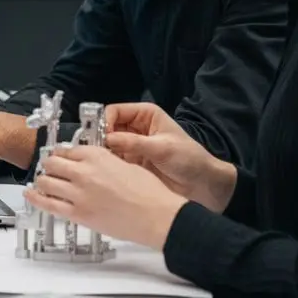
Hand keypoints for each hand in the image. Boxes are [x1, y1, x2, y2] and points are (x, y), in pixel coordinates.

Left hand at [24, 146, 187, 249]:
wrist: (158, 217)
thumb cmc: (149, 193)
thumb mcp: (126, 164)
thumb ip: (104, 162)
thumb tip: (92, 164)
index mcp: (97, 155)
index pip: (67, 149)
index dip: (62, 154)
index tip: (60, 157)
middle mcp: (83, 171)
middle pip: (51, 162)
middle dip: (49, 165)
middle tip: (50, 169)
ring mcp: (78, 193)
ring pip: (45, 181)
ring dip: (42, 180)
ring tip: (42, 182)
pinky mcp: (78, 214)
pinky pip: (48, 204)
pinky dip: (36, 198)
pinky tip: (30, 194)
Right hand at [105, 102, 236, 212]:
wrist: (204, 186)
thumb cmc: (189, 160)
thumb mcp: (162, 148)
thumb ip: (134, 143)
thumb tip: (106, 139)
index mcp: (144, 115)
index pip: (114, 111)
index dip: (104, 122)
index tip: (99, 138)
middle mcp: (135, 127)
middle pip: (107, 127)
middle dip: (99, 138)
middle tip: (93, 152)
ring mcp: (131, 146)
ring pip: (107, 144)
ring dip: (102, 152)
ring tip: (97, 164)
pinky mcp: (131, 163)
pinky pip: (113, 160)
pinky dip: (107, 164)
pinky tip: (104, 172)